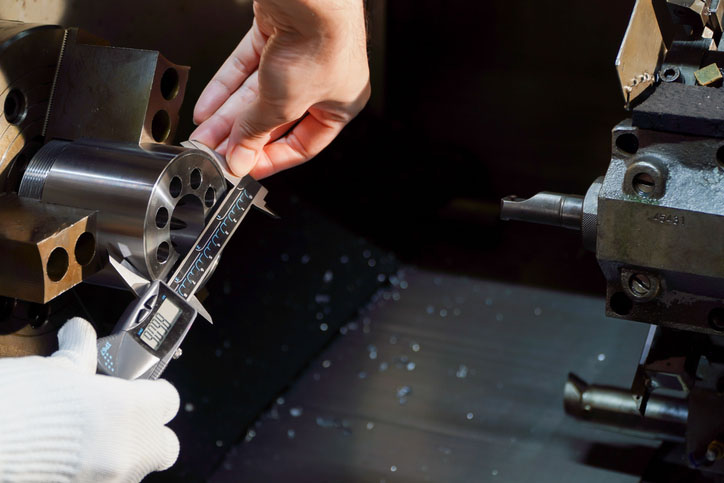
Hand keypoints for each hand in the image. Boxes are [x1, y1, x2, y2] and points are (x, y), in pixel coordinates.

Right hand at [0, 318, 179, 482]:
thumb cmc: (17, 404)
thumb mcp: (55, 370)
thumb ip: (80, 353)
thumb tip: (80, 332)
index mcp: (131, 410)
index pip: (168, 401)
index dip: (153, 393)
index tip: (138, 389)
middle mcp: (128, 452)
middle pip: (164, 447)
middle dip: (149, 436)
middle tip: (120, 422)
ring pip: (133, 471)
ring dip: (119, 458)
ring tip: (85, 443)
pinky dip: (93, 475)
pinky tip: (67, 463)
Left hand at [191, 0, 370, 178]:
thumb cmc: (319, 44)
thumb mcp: (283, 104)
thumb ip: (256, 133)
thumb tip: (240, 158)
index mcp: (342, 103)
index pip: (304, 144)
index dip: (272, 158)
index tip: (245, 167)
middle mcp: (322, 80)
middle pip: (274, 118)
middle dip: (242, 137)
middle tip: (218, 153)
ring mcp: (298, 55)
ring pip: (257, 94)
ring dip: (228, 116)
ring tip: (205, 136)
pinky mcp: (274, 34)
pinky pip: (246, 67)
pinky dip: (226, 87)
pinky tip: (208, 108)